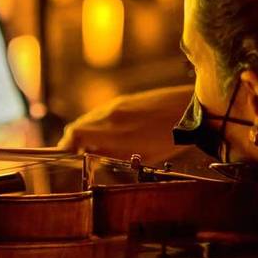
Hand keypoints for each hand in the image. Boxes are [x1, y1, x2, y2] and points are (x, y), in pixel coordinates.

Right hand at [57, 85, 194, 164]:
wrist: (191, 109)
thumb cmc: (171, 137)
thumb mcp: (141, 157)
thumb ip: (113, 157)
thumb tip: (93, 157)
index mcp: (111, 130)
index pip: (74, 134)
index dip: (65, 146)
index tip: (66, 156)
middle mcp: (109, 113)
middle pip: (78, 126)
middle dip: (74, 142)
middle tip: (79, 155)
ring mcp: (117, 104)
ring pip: (90, 119)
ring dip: (87, 133)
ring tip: (97, 148)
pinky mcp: (126, 100)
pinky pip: (103, 114)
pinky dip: (100, 126)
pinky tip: (113, 136)